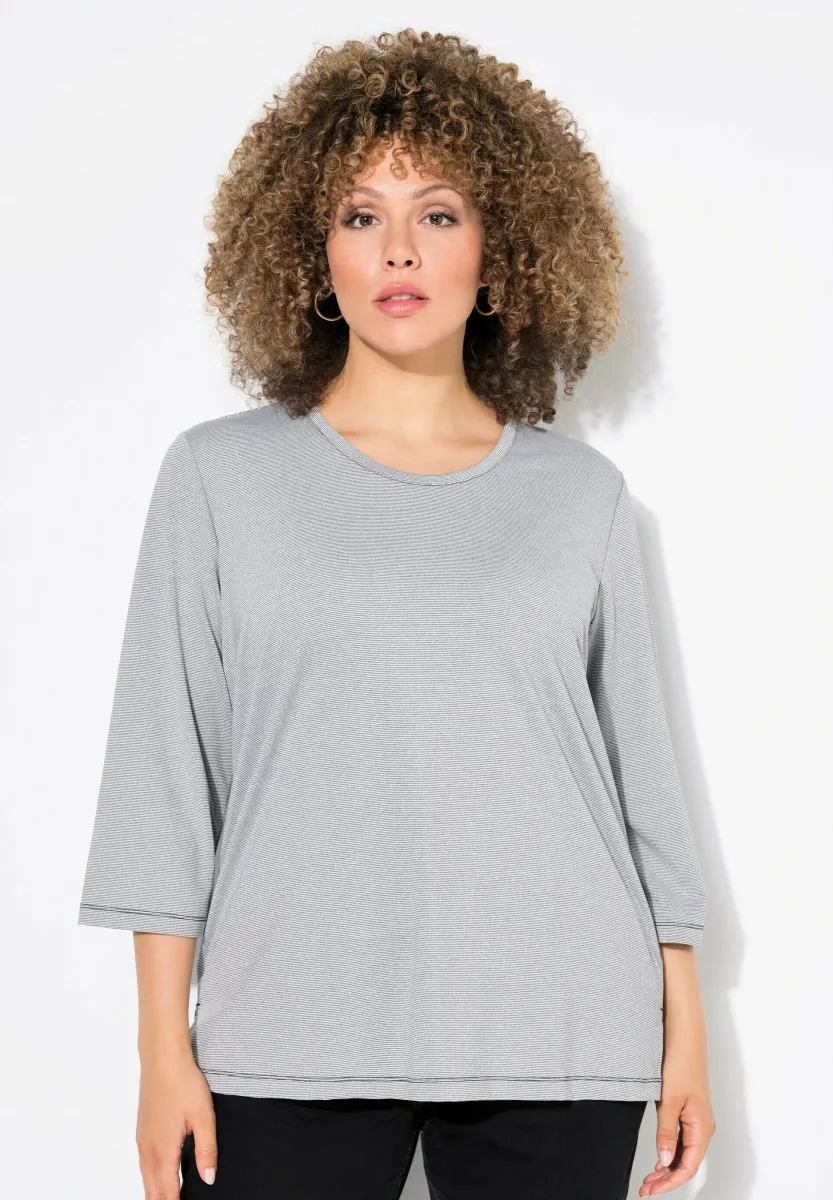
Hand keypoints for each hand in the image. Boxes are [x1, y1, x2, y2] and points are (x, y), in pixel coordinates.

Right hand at [136, 1048, 216, 1197]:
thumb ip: (206, 1150)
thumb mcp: (203, 1116)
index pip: (168, 1192)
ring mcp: (142, 1139)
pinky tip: (160, 1174)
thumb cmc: (183, 1083)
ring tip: (169, 1197)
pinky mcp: (142, 1130)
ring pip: (146, 1177)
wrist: (162, 1058)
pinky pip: (144, 1163)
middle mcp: (148, 1149)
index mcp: (164, 1150)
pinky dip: (152, 1176)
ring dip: (156, 1191)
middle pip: (153, 1190)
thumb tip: (209, 1179)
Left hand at [637, 1072, 715, 1194]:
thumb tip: (665, 1160)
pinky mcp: (690, 1111)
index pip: (688, 1167)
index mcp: (702, 1127)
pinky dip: (671, 1152)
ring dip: (668, 1167)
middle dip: (666, 1179)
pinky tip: (660, 1157)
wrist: (685, 1039)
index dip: (669, 1182)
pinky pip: (683, 1140)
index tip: (651, 1190)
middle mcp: (703, 1126)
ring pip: (685, 1153)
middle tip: (646, 1188)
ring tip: (649, 1178)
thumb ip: (666, 1132)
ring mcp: (698, 1119)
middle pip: (687, 1163)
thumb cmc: (681, 1063)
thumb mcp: (668, 1100)